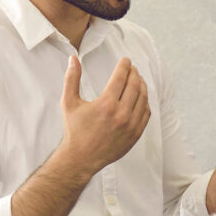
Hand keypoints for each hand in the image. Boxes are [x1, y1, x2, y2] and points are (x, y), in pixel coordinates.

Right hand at [57, 52, 149, 178]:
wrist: (82, 157)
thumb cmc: (74, 130)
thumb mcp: (69, 102)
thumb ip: (71, 78)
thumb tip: (73, 58)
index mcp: (106, 104)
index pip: (121, 78)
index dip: (124, 66)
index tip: (126, 60)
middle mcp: (121, 114)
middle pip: (135, 86)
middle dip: (134, 73)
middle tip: (132, 68)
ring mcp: (131, 125)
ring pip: (143, 99)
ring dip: (142, 86)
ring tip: (138, 79)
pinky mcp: (135, 134)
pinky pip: (146, 113)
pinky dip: (145, 102)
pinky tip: (141, 97)